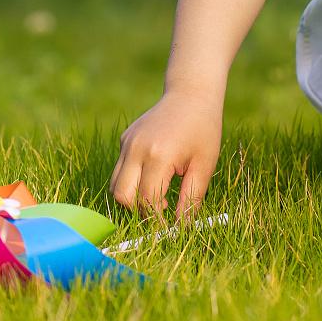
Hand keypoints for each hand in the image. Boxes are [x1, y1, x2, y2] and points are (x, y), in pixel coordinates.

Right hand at [109, 83, 223, 219]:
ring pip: (116, 184)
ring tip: (160, 191)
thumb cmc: (204, 129)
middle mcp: (137, 148)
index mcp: (159, 154)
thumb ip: (191, 198)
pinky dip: (132, 179)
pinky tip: (156, 171)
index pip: (147, 200)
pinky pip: (121, 168)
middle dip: (139, 211)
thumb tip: (181, 228)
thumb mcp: (204, 165)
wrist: (191, 93)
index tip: (169, 226)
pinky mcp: (125, 138)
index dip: (156, 219)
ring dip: (133, 197)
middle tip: (162, 210)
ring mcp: (127, 142)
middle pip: (122, 195)